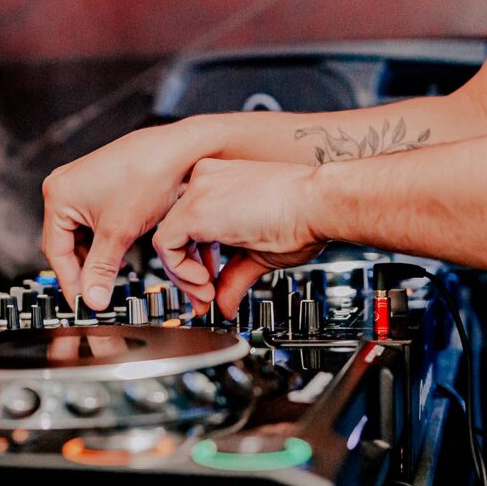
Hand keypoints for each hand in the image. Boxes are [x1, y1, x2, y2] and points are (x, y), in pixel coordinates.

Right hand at [42, 118, 222, 309]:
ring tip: (111, 275)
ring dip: (95, 256)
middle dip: (83, 269)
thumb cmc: (148, 176)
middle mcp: (63, 186)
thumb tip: (93, 298)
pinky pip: (92, 221)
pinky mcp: (98, 184)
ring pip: (80, 234)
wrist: (179, 151)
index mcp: (58, 194)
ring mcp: (80, 183)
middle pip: (65, 243)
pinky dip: (103, 240)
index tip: (83, 303)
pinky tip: (119, 253)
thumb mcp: (119, 233)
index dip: (70, 281)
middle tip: (98, 294)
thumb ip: (101, 270)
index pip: (56, 251)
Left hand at [152, 158, 325, 315]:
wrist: (321, 203)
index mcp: (218, 183)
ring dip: (182, 276)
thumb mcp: (258, 253)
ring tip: (208, 293)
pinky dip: (179, 271)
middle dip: (187, 272)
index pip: (189, 225)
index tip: (210, 285)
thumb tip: (224, 304)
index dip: (196, 261)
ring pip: (167, 240)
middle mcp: (204, 181)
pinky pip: (165, 246)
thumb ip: (233, 277)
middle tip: (205, 297)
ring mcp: (198, 192)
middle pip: (176, 233)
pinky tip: (205, 284)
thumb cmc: (304, 217)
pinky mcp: (195, 210)